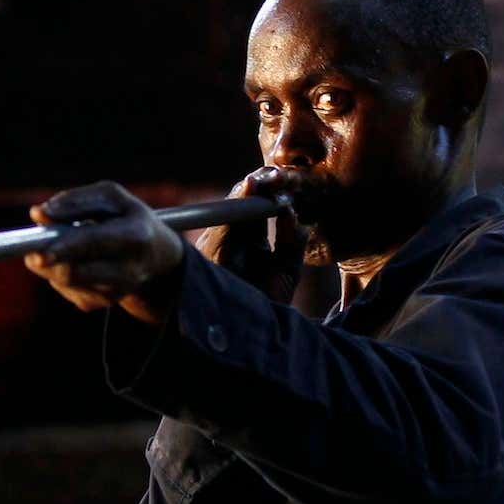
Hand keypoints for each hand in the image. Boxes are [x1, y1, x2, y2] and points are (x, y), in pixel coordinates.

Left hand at [22, 181, 188, 324]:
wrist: (159, 257)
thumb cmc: (128, 218)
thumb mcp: (111, 198)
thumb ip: (75, 201)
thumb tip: (38, 214)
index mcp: (136, 236)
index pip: (94, 243)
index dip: (64, 247)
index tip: (39, 252)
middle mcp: (129, 271)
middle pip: (75, 272)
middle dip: (48, 261)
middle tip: (31, 253)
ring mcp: (115, 293)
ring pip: (64, 281)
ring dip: (51, 263)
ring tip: (60, 247)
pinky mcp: (99, 304)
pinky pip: (63, 288)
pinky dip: (59, 271)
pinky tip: (75, 261)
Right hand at [194, 167, 303, 303]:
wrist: (254, 334)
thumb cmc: (266, 305)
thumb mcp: (286, 269)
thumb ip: (292, 240)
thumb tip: (292, 209)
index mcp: (247, 241)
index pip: (255, 206)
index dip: (270, 189)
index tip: (286, 176)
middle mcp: (229, 239)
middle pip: (241, 201)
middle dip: (259, 182)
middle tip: (277, 169)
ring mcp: (216, 245)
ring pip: (230, 206)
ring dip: (249, 187)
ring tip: (267, 173)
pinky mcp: (211, 252)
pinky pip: (224, 221)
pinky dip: (237, 203)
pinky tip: (251, 186)